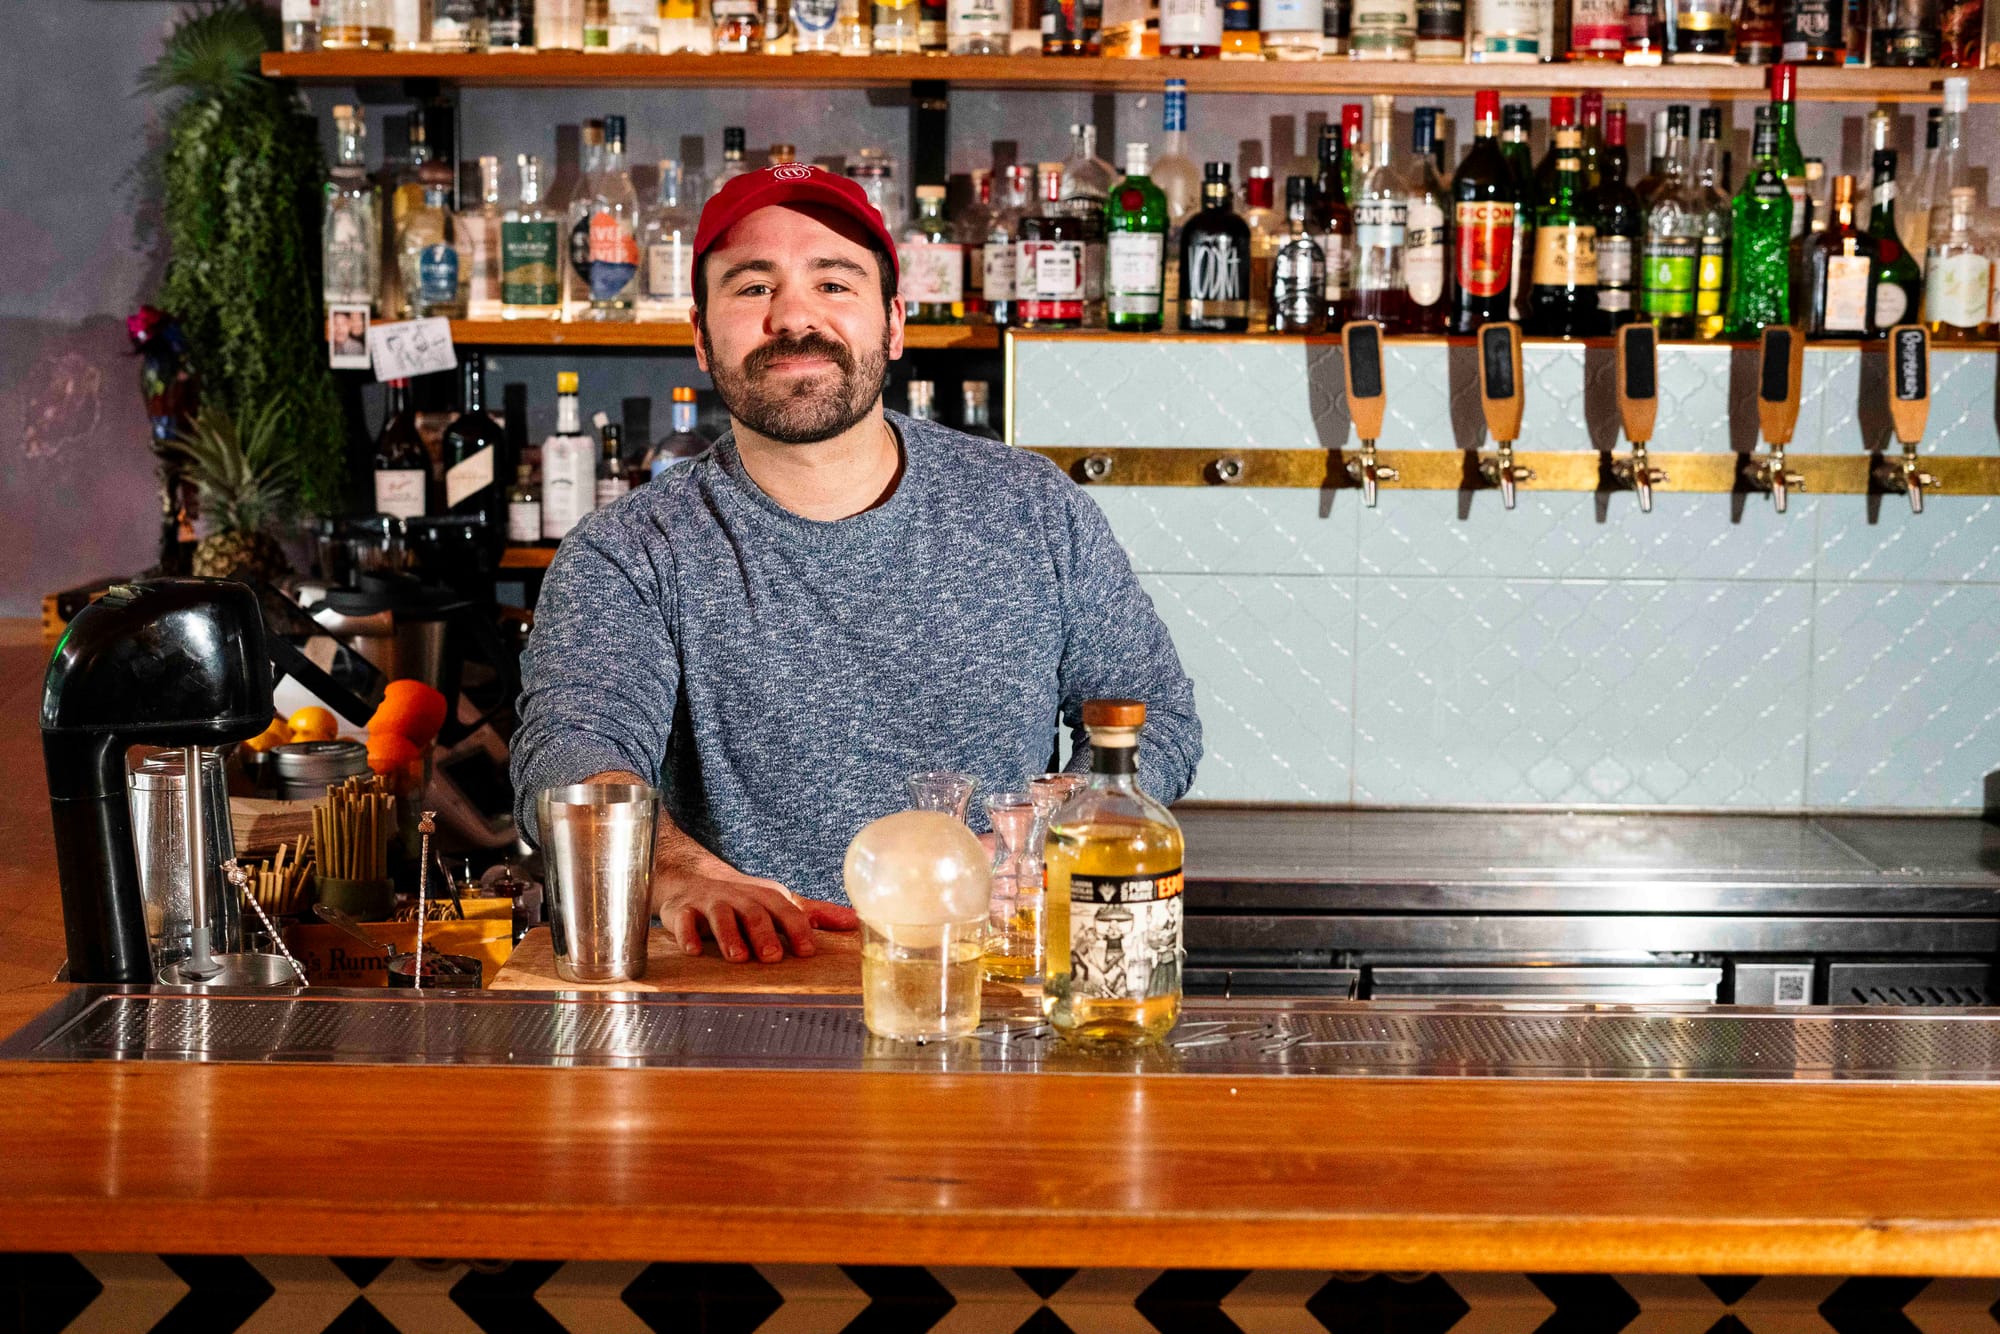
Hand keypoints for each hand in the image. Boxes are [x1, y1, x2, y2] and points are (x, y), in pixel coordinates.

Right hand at [655, 861, 859, 963]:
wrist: (691, 879)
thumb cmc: (743, 898)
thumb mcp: (778, 903)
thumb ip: (814, 914)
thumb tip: (855, 922)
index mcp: (766, 897)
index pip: (786, 910)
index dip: (798, 928)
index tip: (807, 950)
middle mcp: (740, 897)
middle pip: (754, 912)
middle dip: (764, 934)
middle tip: (772, 957)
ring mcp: (710, 902)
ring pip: (720, 915)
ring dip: (729, 935)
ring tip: (738, 957)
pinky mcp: (681, 910)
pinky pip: (682, 920)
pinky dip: (687, 934)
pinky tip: (693, 951)